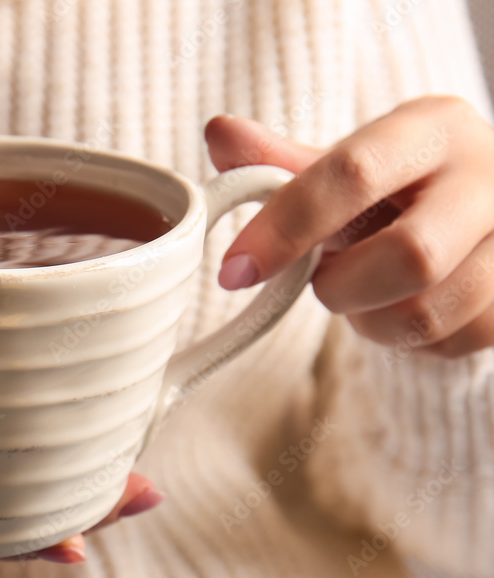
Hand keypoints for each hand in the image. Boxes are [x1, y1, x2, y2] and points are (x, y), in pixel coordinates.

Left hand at [206, 95, 493, 357]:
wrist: (482, 214)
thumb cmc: (397, 190)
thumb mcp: (344, 164)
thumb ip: (281, 161)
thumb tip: (219, 134)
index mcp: (434, 128)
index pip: (353, 174)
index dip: (286, 227)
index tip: (235, 270)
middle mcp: (490, 176)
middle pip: (410, 256)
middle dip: (342, 286)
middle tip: (324, 282)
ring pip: (429, 311)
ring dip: (371, 320)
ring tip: (362, 295)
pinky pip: (452, 342)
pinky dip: (407, 341)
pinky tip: (399, 310)